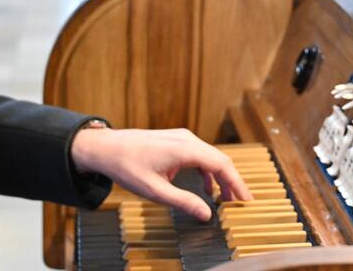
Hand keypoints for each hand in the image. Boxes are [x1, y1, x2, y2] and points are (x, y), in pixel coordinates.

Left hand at [71, 127, 252, 220]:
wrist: (106, 147)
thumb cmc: (127, 166)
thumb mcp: (155, 190)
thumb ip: (183, 202)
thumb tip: (207, 213)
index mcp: (186, 149)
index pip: (222, 165)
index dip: (237, 183)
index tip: (246, 200)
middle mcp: (187, 140)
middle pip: (220, 160)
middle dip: (233, 181)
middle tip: (241, 202)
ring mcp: (182, 138)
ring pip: (211, 157)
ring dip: (221, 177)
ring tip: (226, 198)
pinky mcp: (176, 141)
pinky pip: (200, 155)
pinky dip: (208, 171)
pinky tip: (207, 187)